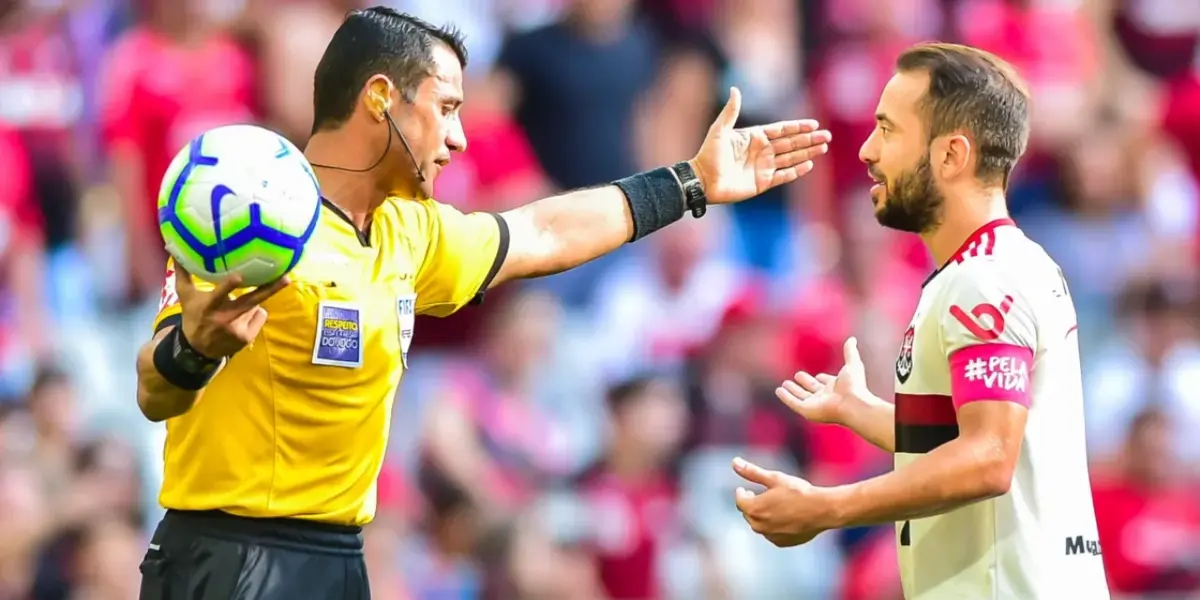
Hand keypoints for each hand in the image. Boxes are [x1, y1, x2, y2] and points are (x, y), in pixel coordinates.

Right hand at [174, 262, 288, 358]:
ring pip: (256, 306)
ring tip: (234, 310)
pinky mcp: (247, 338)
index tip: (238, 277)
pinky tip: (241, 320)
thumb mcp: (185, 297)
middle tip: (286, 278)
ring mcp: (237, 330)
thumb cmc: (193, 316)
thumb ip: (183, 274)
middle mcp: (224, 318)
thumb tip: (174, 250)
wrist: (198, 350)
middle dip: (269, 289)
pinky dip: (255, 314)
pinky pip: (261, 315)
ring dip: (250, 303)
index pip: (219, 295)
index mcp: (208, 306)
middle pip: (250, 301)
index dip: (228, 286)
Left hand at [691, 87, 830, 204]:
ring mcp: (763, 167)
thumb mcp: (719, 130)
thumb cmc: (709, 155)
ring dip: (807, 153)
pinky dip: (796, 171)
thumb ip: (730, 111)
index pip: (781, 130)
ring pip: (791, 158)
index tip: (814, 124)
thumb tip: (735, 89)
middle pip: (791, 143)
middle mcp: (762, 151)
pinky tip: (809, 164)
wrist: (703, 180)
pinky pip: (784, 176)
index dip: (798, 127)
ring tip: (823, 148)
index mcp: (754, 137)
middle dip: (809, 140)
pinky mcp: (762, 183)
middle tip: (827, 136)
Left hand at [732, 457, 836, 546]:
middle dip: (751, 504)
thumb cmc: (798, 492)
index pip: (740, 501)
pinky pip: (771, 533)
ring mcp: (770, 536)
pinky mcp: (782, 543)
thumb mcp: (774, 478)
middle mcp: (759, 526)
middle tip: (755, 495)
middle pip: (749, 514)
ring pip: (759, 525)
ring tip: (770, 505)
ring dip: (761, 516)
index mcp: (754, 509)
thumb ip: (752, 472)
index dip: (741, 494)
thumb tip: (734, 462)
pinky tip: (782, 517)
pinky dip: (772, 526)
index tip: (744, 489)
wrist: (822, 510)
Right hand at [776, 337, 870, 424]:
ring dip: (793, 391)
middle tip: (797, 375)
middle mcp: (826, 397)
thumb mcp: (852, 364)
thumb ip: (850, 352)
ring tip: (784, 384)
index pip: (827, 383)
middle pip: (813, 390)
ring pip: (801, 397)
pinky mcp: (807, 410)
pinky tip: (778, 391)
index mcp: (837, 387)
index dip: (823, 379)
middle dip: (805, 383)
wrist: (853, 404)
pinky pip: (793, 403)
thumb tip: (852, 339)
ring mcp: (816, 405)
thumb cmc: (854, 386)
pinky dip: (785, 397)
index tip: (819, 376)